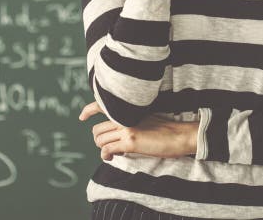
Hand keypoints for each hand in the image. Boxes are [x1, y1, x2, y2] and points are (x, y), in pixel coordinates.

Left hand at [78, 101, 197, 160]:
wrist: (180, 135)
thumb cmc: (166, 130)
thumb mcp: (145, 119)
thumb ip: (130, 122)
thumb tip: (118, 134)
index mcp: (128, 110)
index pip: (102, 105)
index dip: (88, 110)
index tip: (82, 116)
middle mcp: (124, 117)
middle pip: (97, 129)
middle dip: (99, 140)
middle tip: (109, 146)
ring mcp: (126, 129)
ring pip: (99, 139)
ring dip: (103, 148)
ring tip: (113, 152)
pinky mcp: (130, 142)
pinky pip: (107, 149)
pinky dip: (106, 155)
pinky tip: (112, 157)